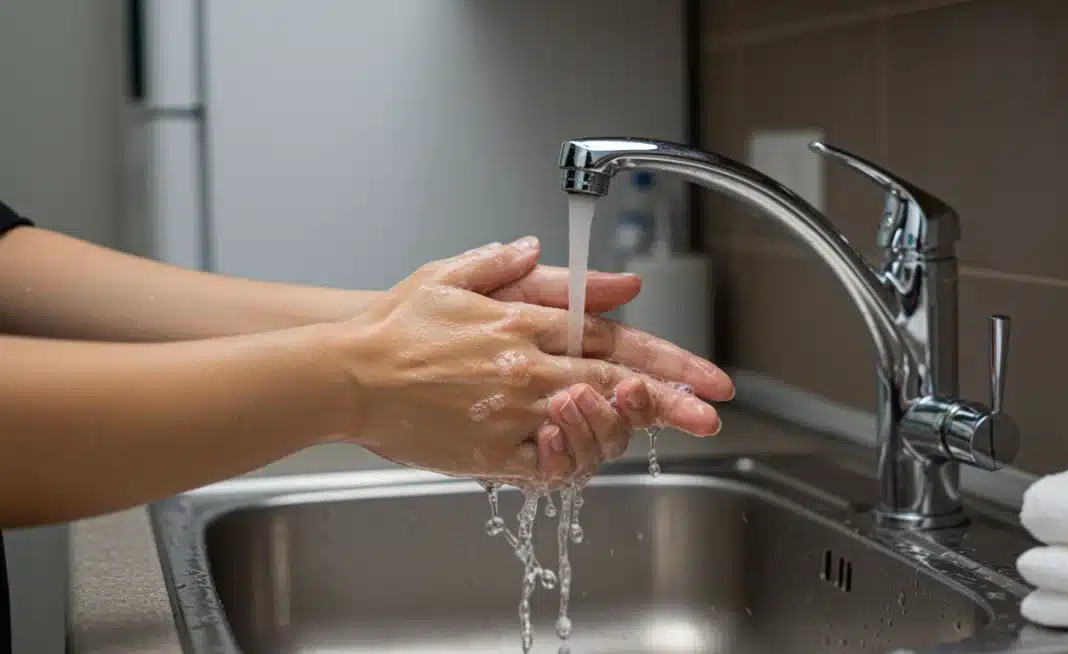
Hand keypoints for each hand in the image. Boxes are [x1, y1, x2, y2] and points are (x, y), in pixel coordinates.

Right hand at [334, 236, 732, 483]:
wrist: (344, 372)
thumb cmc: (399, 323)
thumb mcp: (461, 275)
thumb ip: (530, 271)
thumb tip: (603, 277)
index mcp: (523, 322)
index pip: (614, 340)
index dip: (667, 360)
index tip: (706, 376)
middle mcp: (525, 368)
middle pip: (616, 385)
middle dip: (672, 401)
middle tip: (711, 413)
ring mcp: (509, 414)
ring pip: (590, 426)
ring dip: (626, 429)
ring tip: (650, 427)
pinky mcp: (488, 453)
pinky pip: (546, 466)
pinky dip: (573, 461)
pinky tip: (588, 452)